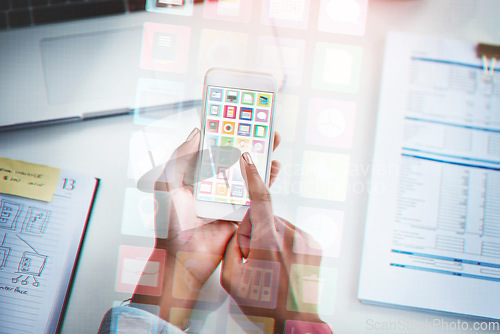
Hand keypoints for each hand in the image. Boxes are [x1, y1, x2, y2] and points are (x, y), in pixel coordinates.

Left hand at [132, 128, 281, 328]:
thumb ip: (180, 157)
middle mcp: (212, 183)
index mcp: (194, 175)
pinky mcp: (240, 211)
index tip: (237, 117)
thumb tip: (196, 132)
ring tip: (272, 142)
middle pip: (233, 157)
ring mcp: (228, 197)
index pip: (211, 148)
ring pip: (247, 172)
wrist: (182, 257)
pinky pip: (255, 194)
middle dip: (248, 142)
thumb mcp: (167, 184)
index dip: (224, 133)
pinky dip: (266, 180)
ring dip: (260, 157)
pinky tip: (274, 167)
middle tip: (262, 127)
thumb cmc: (169, 223)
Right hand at [221, 152, 331, 333]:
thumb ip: (233, 247)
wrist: (295, 323)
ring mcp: (305, 241)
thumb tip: (241, 232)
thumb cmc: (264, 306)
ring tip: (268, 266)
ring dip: (269, 239)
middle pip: (265, 218)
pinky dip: (282, 244)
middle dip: (254, 231)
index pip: (260, 200)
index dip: (253, 177)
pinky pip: (291, 234)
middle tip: (253, 258)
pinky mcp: (314, 246)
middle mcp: (291, 238)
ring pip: (277, 227)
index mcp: (269, 244)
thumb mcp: (233, 279)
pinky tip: (280, 264)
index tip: (248, 159)